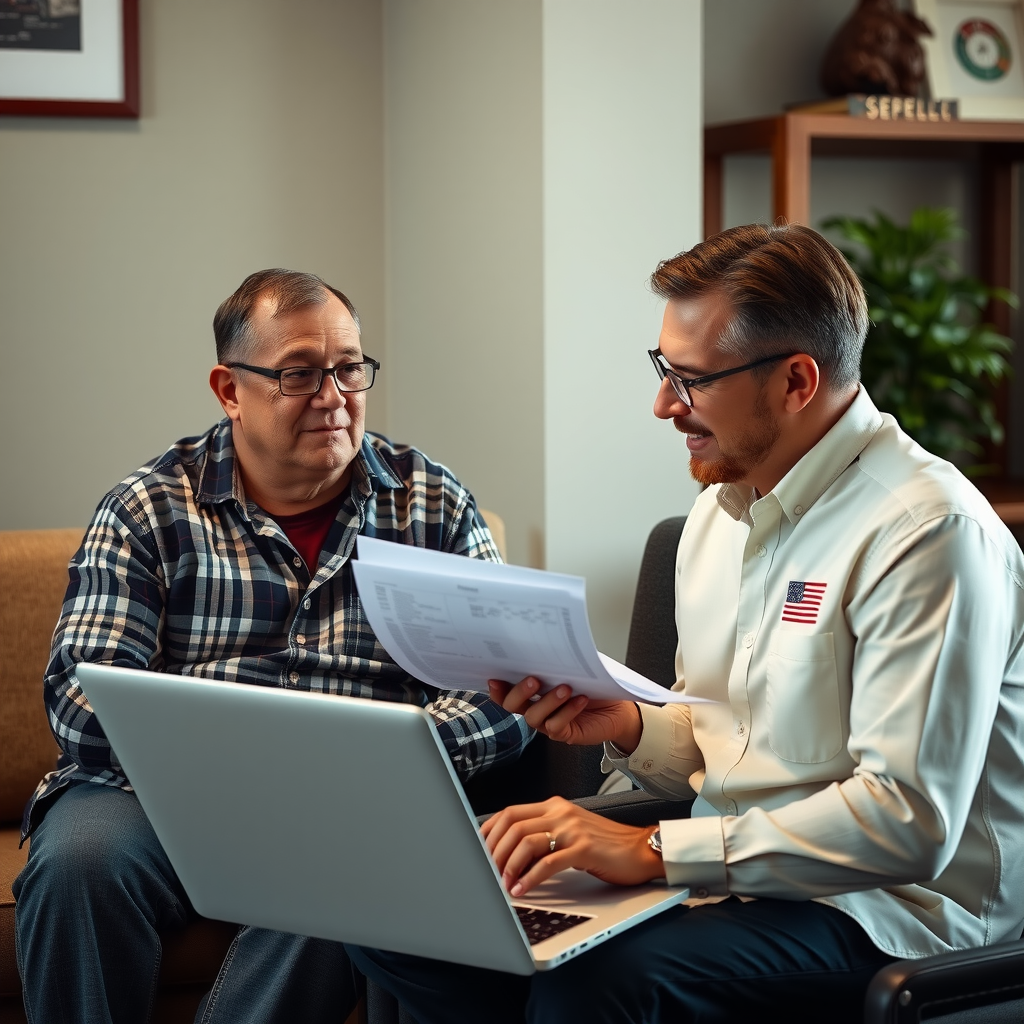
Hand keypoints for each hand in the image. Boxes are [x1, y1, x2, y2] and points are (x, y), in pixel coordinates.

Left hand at [481, 796, 664, 895]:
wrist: (641, 849)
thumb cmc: (605, 845)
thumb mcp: (569, 830)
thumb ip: (543, 833)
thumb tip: (509, 851)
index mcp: (553, 805)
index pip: (509, 812)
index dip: (489, 832)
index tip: (477, 850)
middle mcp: (560, 812)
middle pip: (512, 825)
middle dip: (494, 850)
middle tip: (486, 871)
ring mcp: (572, 828)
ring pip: (526, 841)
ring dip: (508, 865)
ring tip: (502, 883)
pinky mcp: (583, 848)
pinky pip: (548, 862)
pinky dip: (530, 878)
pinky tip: (522, 889)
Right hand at [487, 677, 641, 750]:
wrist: (619, 707)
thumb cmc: (594, 686)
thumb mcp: (575, 669)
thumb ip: (559, 662)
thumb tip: (547, 645)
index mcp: (534, 692)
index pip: (507, 693)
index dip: (498, 688)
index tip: (495, 677)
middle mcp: (537, 709)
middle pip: (514, 706)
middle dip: (519, 692)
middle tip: (533, 680)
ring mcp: (549, 723)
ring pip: (534, 717)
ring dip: (547, 701)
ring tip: (565, 688)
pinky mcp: (565, 734)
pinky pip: (557, 726)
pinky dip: (568, 711)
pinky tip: (580, 699)